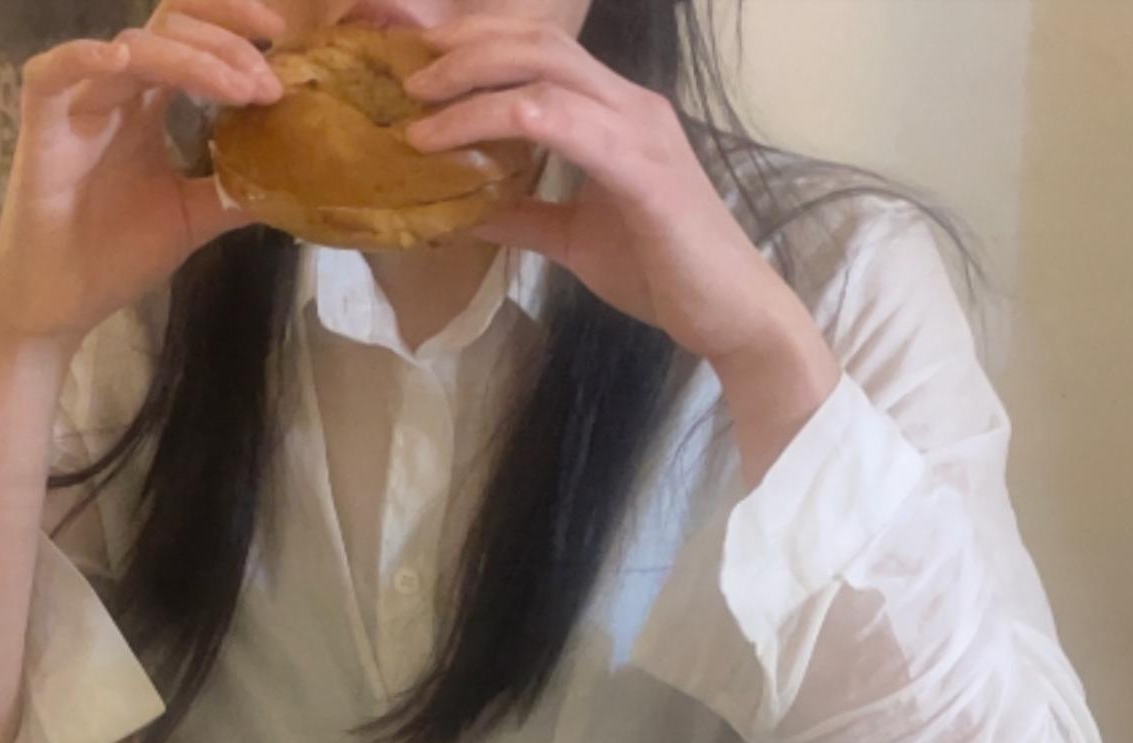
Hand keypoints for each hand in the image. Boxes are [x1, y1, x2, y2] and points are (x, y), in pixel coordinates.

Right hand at [0, 3, 286, 355]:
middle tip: (266, 81)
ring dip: (190, 59)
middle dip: (226, 44)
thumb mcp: (191, 218)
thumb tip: (292, 180)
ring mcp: (78, 100)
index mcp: (148, 102)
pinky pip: (53, 71)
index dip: (234, 29)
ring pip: (133, 46)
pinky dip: (84, 56)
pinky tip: (124, 59)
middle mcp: (117, 89)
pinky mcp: (41, 121)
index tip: (282, 44)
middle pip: (170, 27)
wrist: (61, 303)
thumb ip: (232, 191)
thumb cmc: (115, 257)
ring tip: (235, 88)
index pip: (191, 37)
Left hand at [405, 18, 832, 376]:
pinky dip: (492, 123)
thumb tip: (465, 213)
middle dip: (465, 44)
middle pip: (537, 40)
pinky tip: (447, 142)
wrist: (726, 312)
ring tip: (417, 104)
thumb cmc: (661, 273)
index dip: (478, 46)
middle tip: (406, 71)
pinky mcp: (639, 166)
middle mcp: (627, 103)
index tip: (420, 66)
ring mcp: (636, 128)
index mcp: (614, 112)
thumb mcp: (573, 239)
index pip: (542, 52)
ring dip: (470, 78)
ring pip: (542, 70)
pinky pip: (555, 121)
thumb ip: (525, 216)